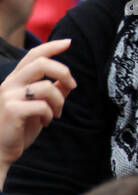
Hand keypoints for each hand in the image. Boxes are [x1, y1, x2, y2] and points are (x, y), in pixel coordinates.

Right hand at [0, 39, 76, 169]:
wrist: (0, 152)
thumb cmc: (20, 129)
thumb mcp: (39, 107)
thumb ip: (53, 92)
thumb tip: (69, 81)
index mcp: (15, 80)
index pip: (33, 55)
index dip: (52, 46)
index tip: (69, 42)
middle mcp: (10, 84)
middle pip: (41, 63)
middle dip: (63, 71)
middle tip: (73, 85)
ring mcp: (9, 96)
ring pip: (47, 86)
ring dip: (59, 101)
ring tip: (56, 113)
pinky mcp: (12, 110)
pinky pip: (42, 105)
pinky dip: (50, 113)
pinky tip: (45, 122)